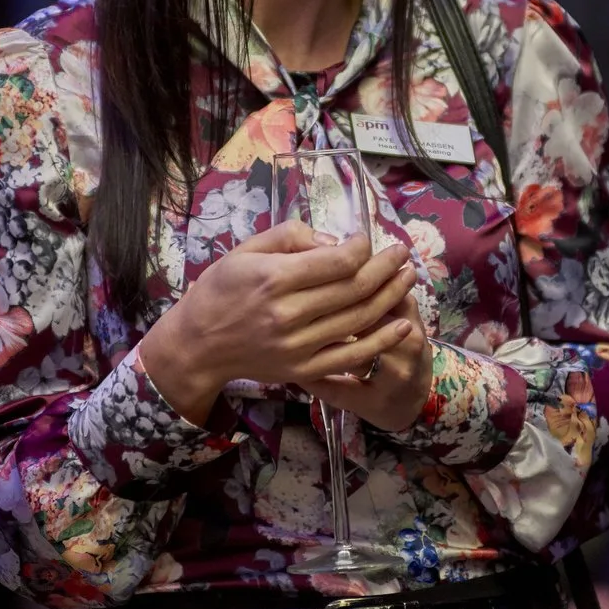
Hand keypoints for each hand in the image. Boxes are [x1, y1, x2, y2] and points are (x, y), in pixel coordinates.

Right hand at [140, 220, 417, 423]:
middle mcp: (288, 315)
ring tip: (409, 278)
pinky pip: (352, 356)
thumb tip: (334, 242)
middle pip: (353, 289)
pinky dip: (382, 341)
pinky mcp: (304, 370)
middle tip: (403, 253)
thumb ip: (289, 237)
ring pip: (359, 320)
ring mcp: (298, 347)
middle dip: (385, 268)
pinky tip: (404, 325)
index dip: (361, 248)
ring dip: (391, 297)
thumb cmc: (220, 291)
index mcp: (273, 280)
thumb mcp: (245, 251)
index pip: (335, 262)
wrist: (199, 345)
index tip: (368, 239)